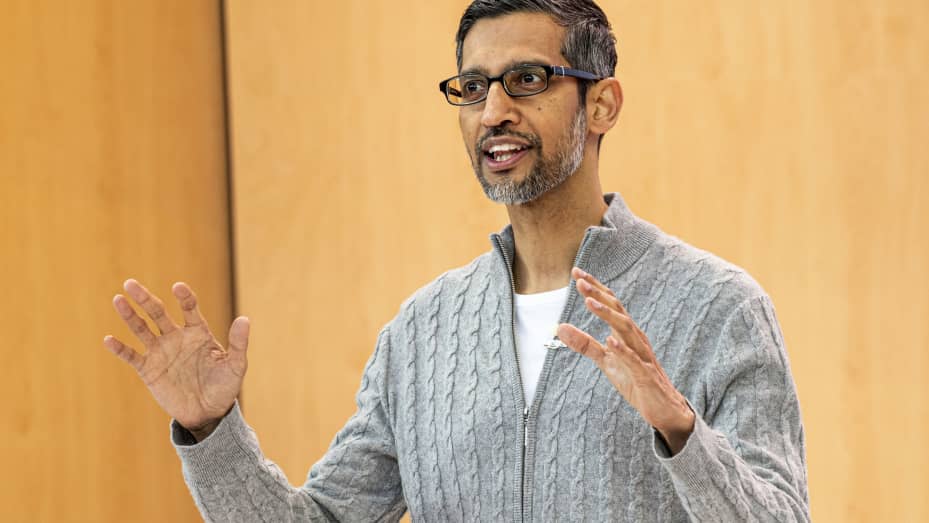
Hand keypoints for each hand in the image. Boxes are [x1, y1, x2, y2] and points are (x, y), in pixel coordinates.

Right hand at [104, 279, 248, 440]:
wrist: (207, 412)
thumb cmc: (224, 387)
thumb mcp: (235, 366)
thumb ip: (238, 343)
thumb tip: (245, 319)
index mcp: (198, 332)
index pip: (189, 308)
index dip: (184, 297)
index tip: (178, 287)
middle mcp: (176, 337)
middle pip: (158, 313)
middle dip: (145, 298)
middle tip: (130, 283)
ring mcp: (161, 352)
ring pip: (142, 329)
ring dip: (130, 315)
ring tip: (118, 299)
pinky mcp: (149, 369)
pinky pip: (132, 356)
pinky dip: (121, 349)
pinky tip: (109, 340)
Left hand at [557, 268, 694, 453]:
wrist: (664, 409)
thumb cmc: (636, 381)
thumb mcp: (606, 361)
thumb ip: (585, 344)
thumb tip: (560, 327)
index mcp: (627, 333)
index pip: (610, 304)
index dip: (595, 288)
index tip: (577, 273)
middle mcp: (636, 339)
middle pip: (617, 310)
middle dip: (598, 294)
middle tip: (580, 280)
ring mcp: (642, 356)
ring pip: (626, 330)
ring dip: (607, 315)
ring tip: (589, 302)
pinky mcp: (645, 376)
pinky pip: (634, 361)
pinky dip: (623, 349)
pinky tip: (610, 340)